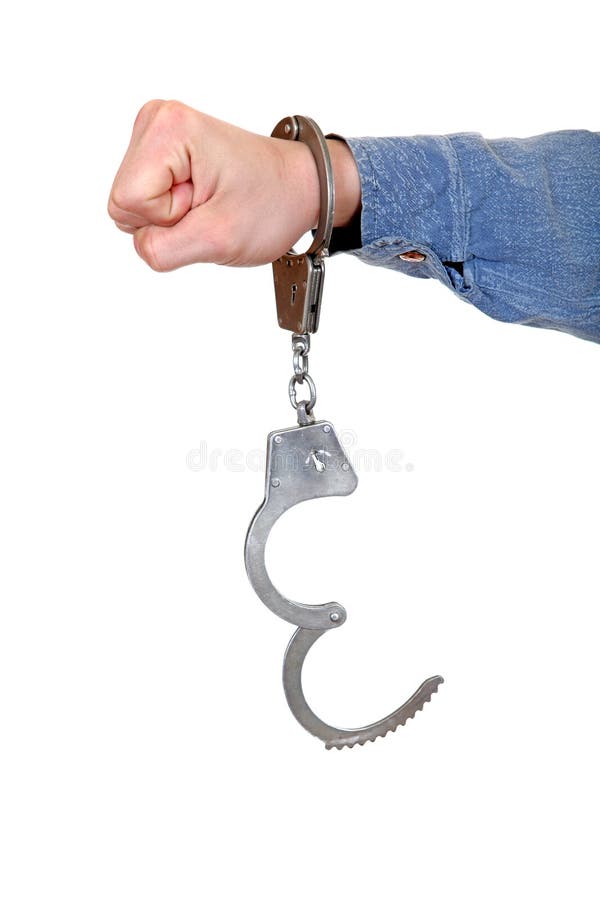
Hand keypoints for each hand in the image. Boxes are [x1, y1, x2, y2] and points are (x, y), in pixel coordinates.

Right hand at [107, 101, 360, 270]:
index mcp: (168, 128)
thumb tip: (141, 245)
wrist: (297, 187)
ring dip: (172, 217)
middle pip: (124, 202)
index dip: (167, 218)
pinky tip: (202, 198)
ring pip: (132, 205)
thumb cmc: (272, 202)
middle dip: (168, 219)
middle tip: (209, 206)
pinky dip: (173, 211)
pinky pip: (144, 201)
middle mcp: (156, 120)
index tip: (205, 205)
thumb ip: (164, 249)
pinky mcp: (160, 151)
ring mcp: (156, 134)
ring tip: (209, 201)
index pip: (129, 202)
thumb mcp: (219, 238)